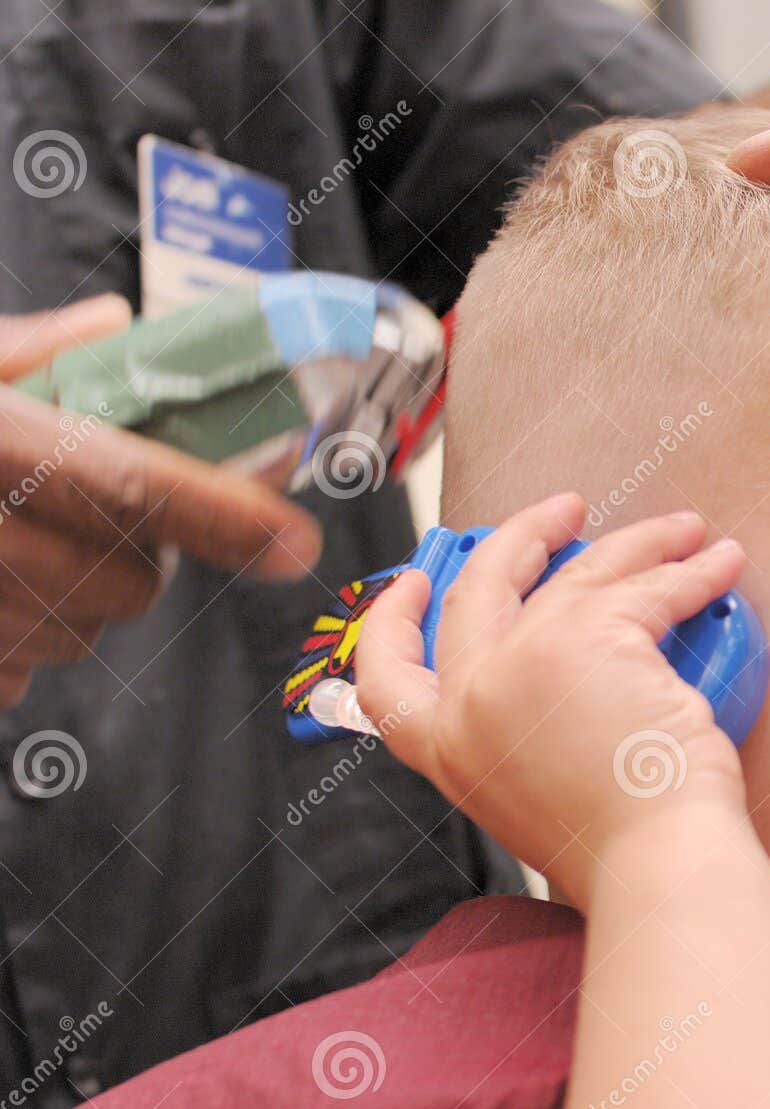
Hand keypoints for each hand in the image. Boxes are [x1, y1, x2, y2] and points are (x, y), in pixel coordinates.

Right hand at [0, 296, 322, 703]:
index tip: (293, 542)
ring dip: (76, 600)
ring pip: (78, 631)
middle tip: (98, 517)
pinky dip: (13, 641)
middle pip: (127, 581)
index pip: (133, 485)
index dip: (226, 517)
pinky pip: (11, 672)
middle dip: (142, 557)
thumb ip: (22, 353)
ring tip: (12, 547)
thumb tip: (110, 326)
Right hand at [355, 493, 750, 909]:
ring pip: (577, 572)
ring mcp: (521, 665)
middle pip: (479, 588)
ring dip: (634, 540)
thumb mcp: (535, 800)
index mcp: (448, 750)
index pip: (384, 676)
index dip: (392, 619)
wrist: (658, 869)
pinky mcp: (587, 640)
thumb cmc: (621, 852)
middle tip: (565, 513)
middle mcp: (469, 702)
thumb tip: (566, 696)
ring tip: (680, 529)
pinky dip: (691, 569)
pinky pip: (647, 585)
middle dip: (521, 537)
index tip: (417, 580)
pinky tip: (719, 563)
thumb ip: (524, 745)